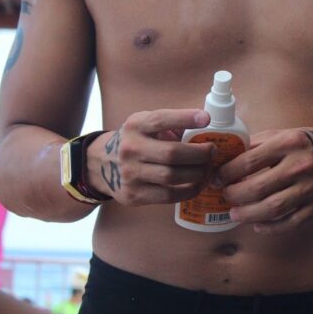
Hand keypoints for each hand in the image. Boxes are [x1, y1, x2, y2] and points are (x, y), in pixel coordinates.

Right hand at [86, 109, 213, 205]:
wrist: (100, 165)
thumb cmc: (136, 141)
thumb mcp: (145, 125)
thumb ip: (170, 125)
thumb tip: (206, 127)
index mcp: (135, 126)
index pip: (161, 120)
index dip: (185, 118)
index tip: (206, 118)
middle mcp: (130, 148)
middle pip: (172, 153)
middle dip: (200, 154)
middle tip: (212, 152)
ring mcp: (129, 174)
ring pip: (172, 177)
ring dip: (197, 174)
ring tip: (207, 169)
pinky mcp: (133, 195)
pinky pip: (168, 195)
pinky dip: (189, 190)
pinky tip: (197, 184)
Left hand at [218, 127, 312, 232]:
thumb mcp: (288, 134)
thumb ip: (260, 143)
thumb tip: (229, 156)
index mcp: (289, 143)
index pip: (248, 161)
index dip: (227, 173)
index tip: (217, 178)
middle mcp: (300, 166)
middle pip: (256, 188)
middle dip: (234, 195)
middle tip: (225, 196)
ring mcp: (310, 189)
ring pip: (271, 208)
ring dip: (248, 214)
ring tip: (236, 213)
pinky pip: (289, 222)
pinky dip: (270, 227)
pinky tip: (258, 224)